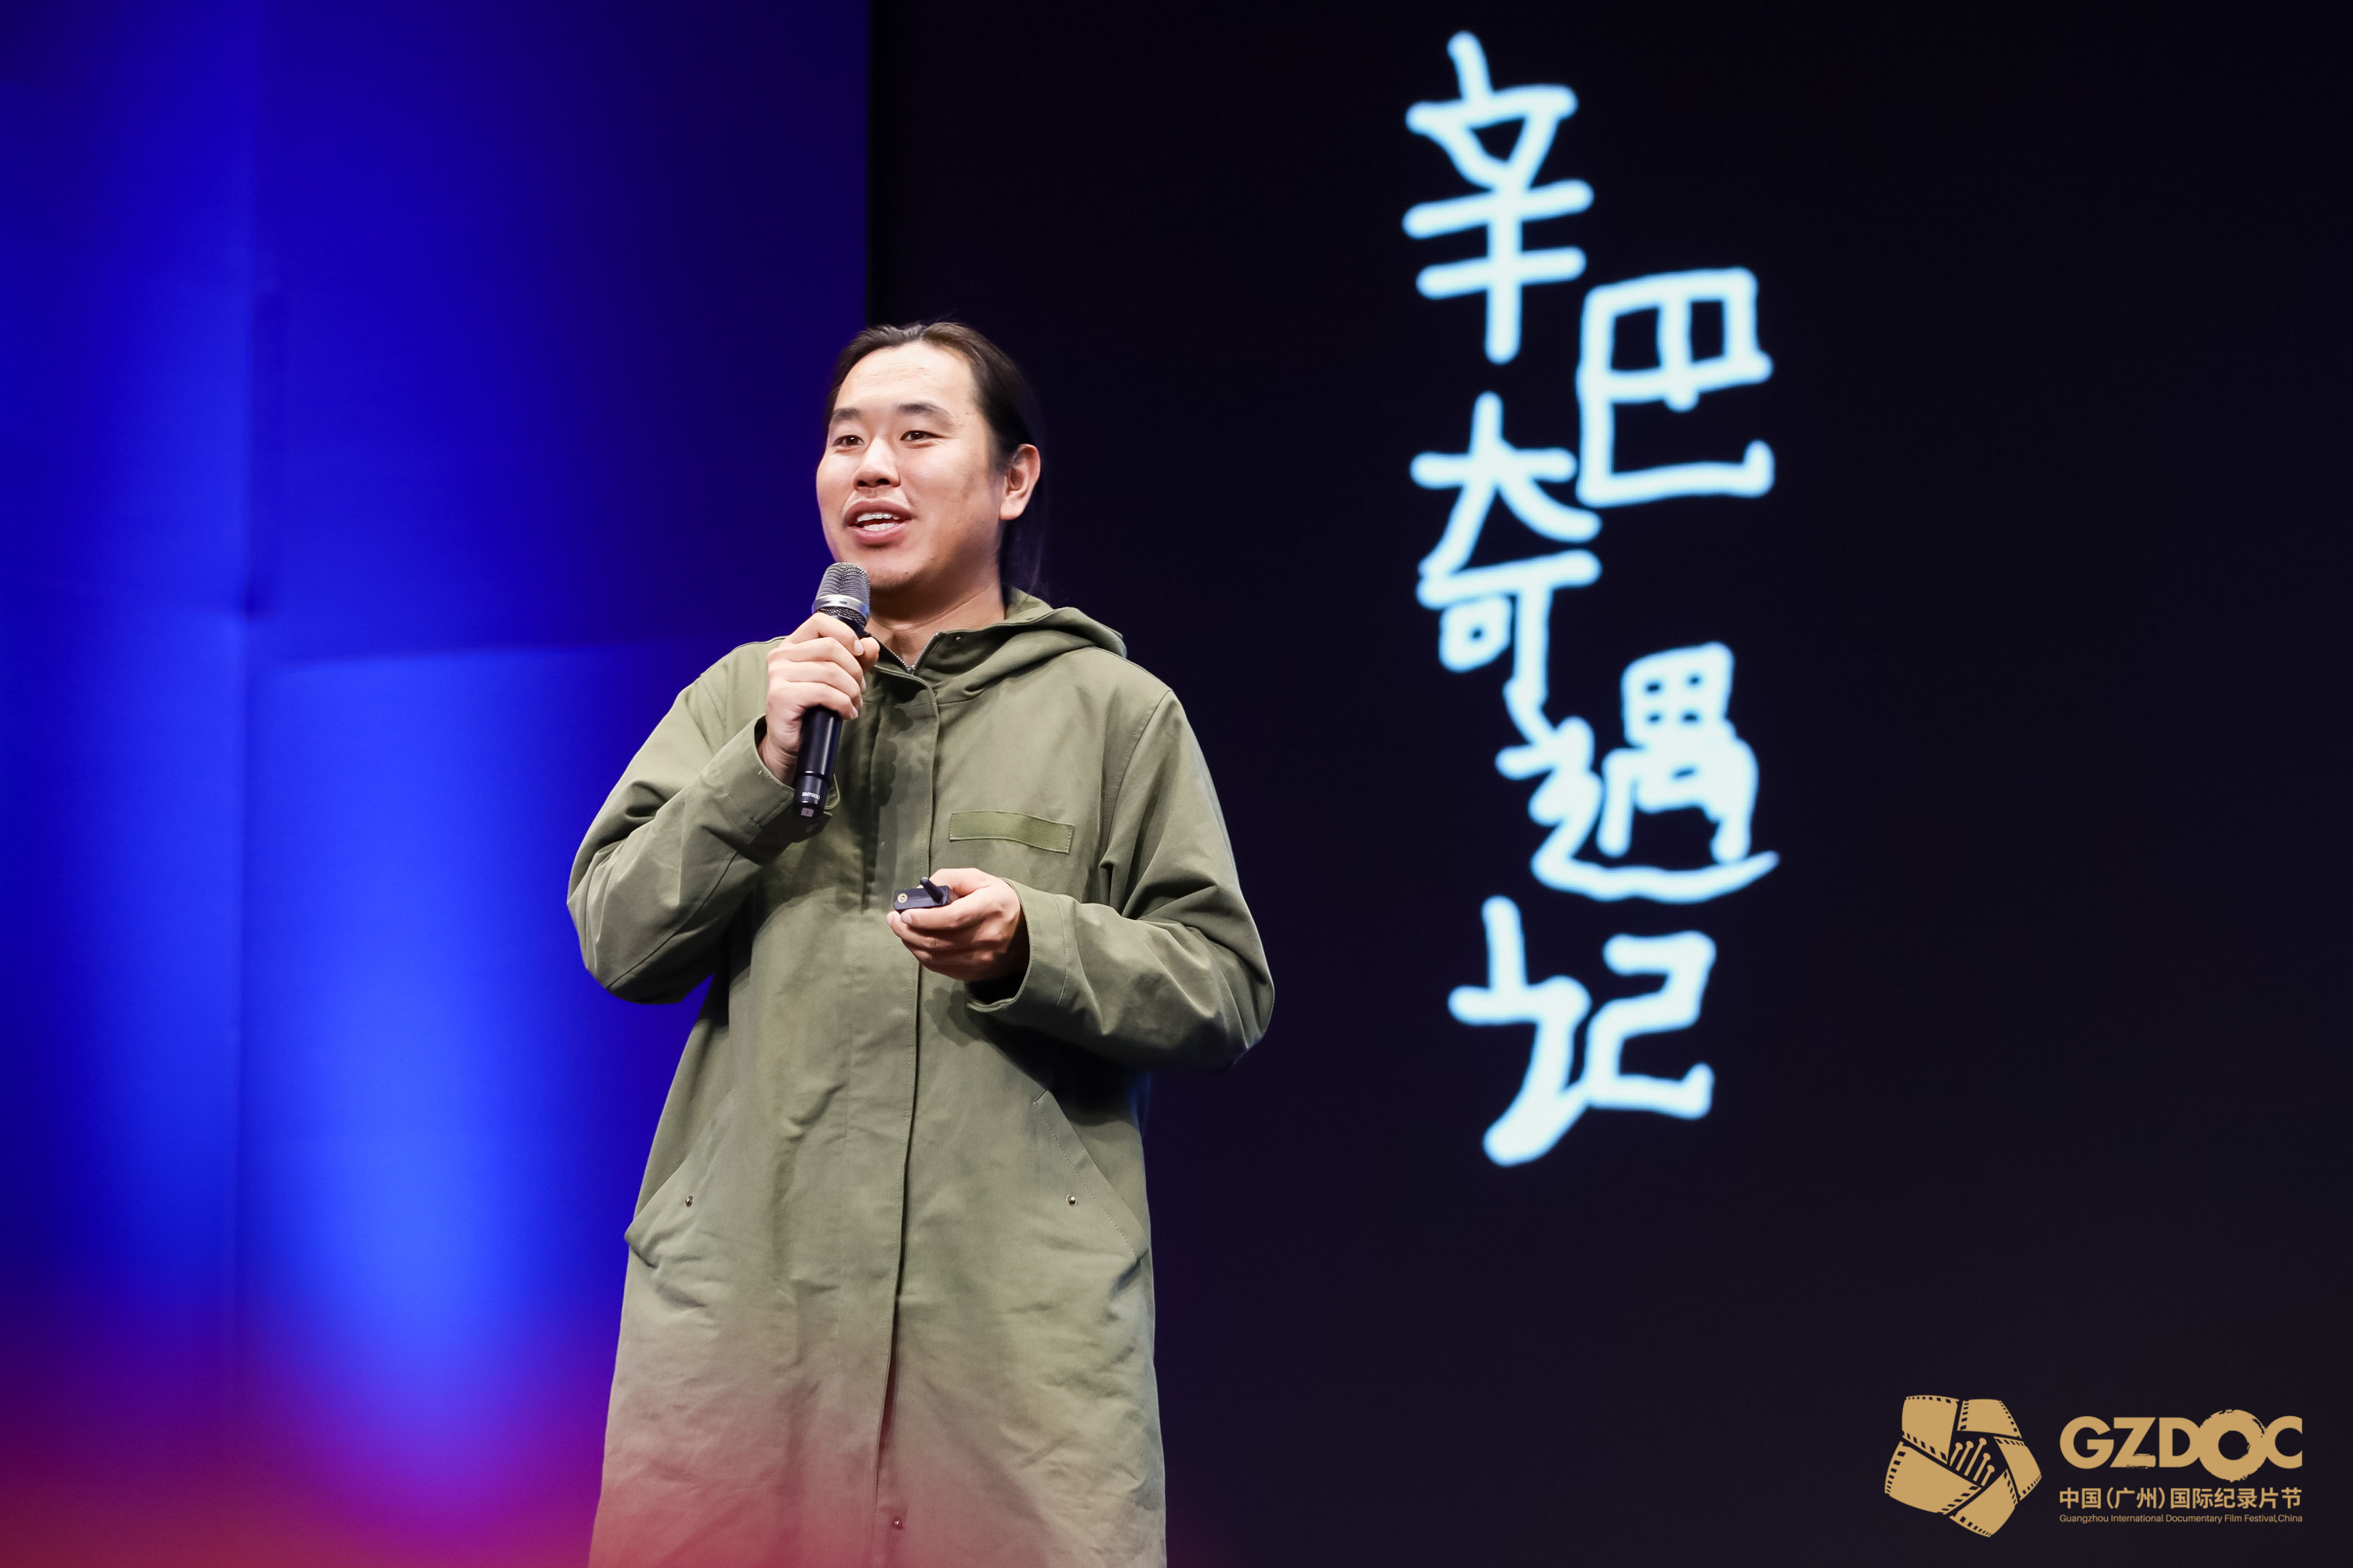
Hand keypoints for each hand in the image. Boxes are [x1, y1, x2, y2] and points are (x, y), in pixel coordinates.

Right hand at [759, 611, 880, 781]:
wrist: (790, 743)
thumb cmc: (812, 709)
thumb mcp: (838, 679)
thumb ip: (855, 660)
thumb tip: (871, 644)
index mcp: (793, 645)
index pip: (820, 621)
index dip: (845, 634)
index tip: (859, 654)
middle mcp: (781, 655)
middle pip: (830, 647)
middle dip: (854, 670)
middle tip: (859, 690)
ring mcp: (778, 675)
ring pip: (830, 671)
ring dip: (851, 691)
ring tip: (853, 704)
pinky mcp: (781, 695)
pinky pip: (824, 692)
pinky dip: (843, 704)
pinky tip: (846, 713)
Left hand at [887, 867, 1028, 984]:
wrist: (1025, 932)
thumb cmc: (997, 899)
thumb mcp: (979, 879)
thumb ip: (950, 879)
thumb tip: (922, 890)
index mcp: (991, 908)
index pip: (953, 918)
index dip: (925, 918)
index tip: (904, 913)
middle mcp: (988, 937)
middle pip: (939, 941)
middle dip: (909, 931)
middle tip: (893, 920)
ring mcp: (982, 959)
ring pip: (936, 957)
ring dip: (911, 944)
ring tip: (901, 929)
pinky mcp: (975, 972)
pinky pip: (940, 967)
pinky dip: (922, 955)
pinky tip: (915, 942)